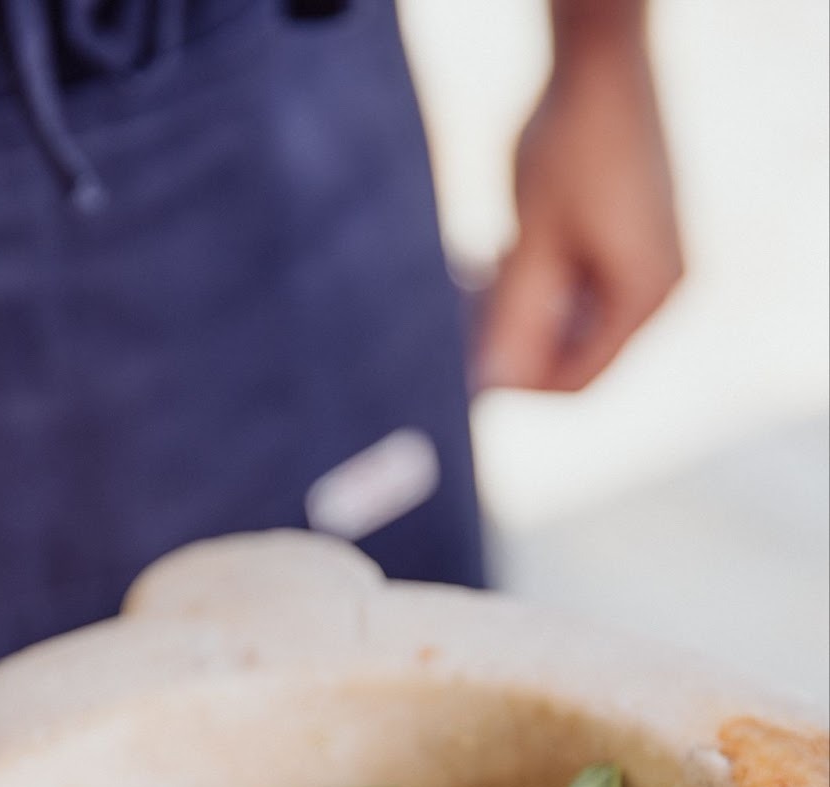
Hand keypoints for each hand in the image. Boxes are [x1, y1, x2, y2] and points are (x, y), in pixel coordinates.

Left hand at [478, 23, 682, 392]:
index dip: (522, 388)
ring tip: (478, 284)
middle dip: (521, 346)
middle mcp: (661, 286)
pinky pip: (588, 283)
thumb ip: (514, 321)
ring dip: (527, 313)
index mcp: (645, 297)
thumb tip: (491, 387)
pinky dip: (546, 283)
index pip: (581, 380)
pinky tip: (506, 253)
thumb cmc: (568, 144)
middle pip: (580, 352)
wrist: (602, 58)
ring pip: (578, 318)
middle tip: (465, 328)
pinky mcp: (640, 234)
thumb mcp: (530, 243)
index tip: (469, 376)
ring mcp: (654, 259)